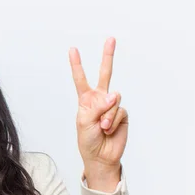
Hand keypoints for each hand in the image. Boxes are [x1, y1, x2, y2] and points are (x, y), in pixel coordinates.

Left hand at [69, 37, 128, 172]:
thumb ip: (97, 107)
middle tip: (110, 38)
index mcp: (86, 100)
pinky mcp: (122, 114)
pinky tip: (109, 130)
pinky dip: (113, 121)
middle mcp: (100, 99)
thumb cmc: (87, 140)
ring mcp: (112, 105)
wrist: (101, 156)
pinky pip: (119, 111)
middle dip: (108, 56)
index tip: (73, 49)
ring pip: (113, 100)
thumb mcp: (85, 122)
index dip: (77, 65)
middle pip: (105, 74)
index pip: (81, 79)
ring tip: (101, 128)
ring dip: (106, 116)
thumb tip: (114, 95)